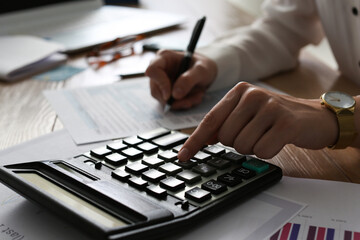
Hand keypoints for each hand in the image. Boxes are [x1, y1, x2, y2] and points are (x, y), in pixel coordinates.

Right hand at [145, 50, 216, 109]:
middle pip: (156, 90)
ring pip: (163, 100)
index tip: (171, 95)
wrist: (207, 73)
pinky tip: (194, 98)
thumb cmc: (204, 66)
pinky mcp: (166, 94)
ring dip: (181, 103)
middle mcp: (159, 70)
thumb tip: (175, 95)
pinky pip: (170, 104)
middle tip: (190, 101)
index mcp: (164, 58)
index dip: (160, 84)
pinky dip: (183, 104)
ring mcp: (161, 83)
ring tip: (197, 97)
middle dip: (173, 100)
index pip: (153, 70)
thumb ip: (189, 79)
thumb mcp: (201, 70)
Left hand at [178, 82, 338, 160]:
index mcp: (239, 91)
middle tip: (256, 133)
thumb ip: (225, 122)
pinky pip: (263, 151)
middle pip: (226, 137)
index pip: (211, 120)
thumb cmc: (276, 117)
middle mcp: (252, 95)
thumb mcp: (248, 113)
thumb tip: (202, 139)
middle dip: (238, 143)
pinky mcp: (286, 123)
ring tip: (268, 134)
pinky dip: (269, 151)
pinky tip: (278, 139)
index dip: (195, 141)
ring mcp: (270, 107)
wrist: (315, 117)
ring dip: (254, 147)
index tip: (183, 156)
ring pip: (243, 146)